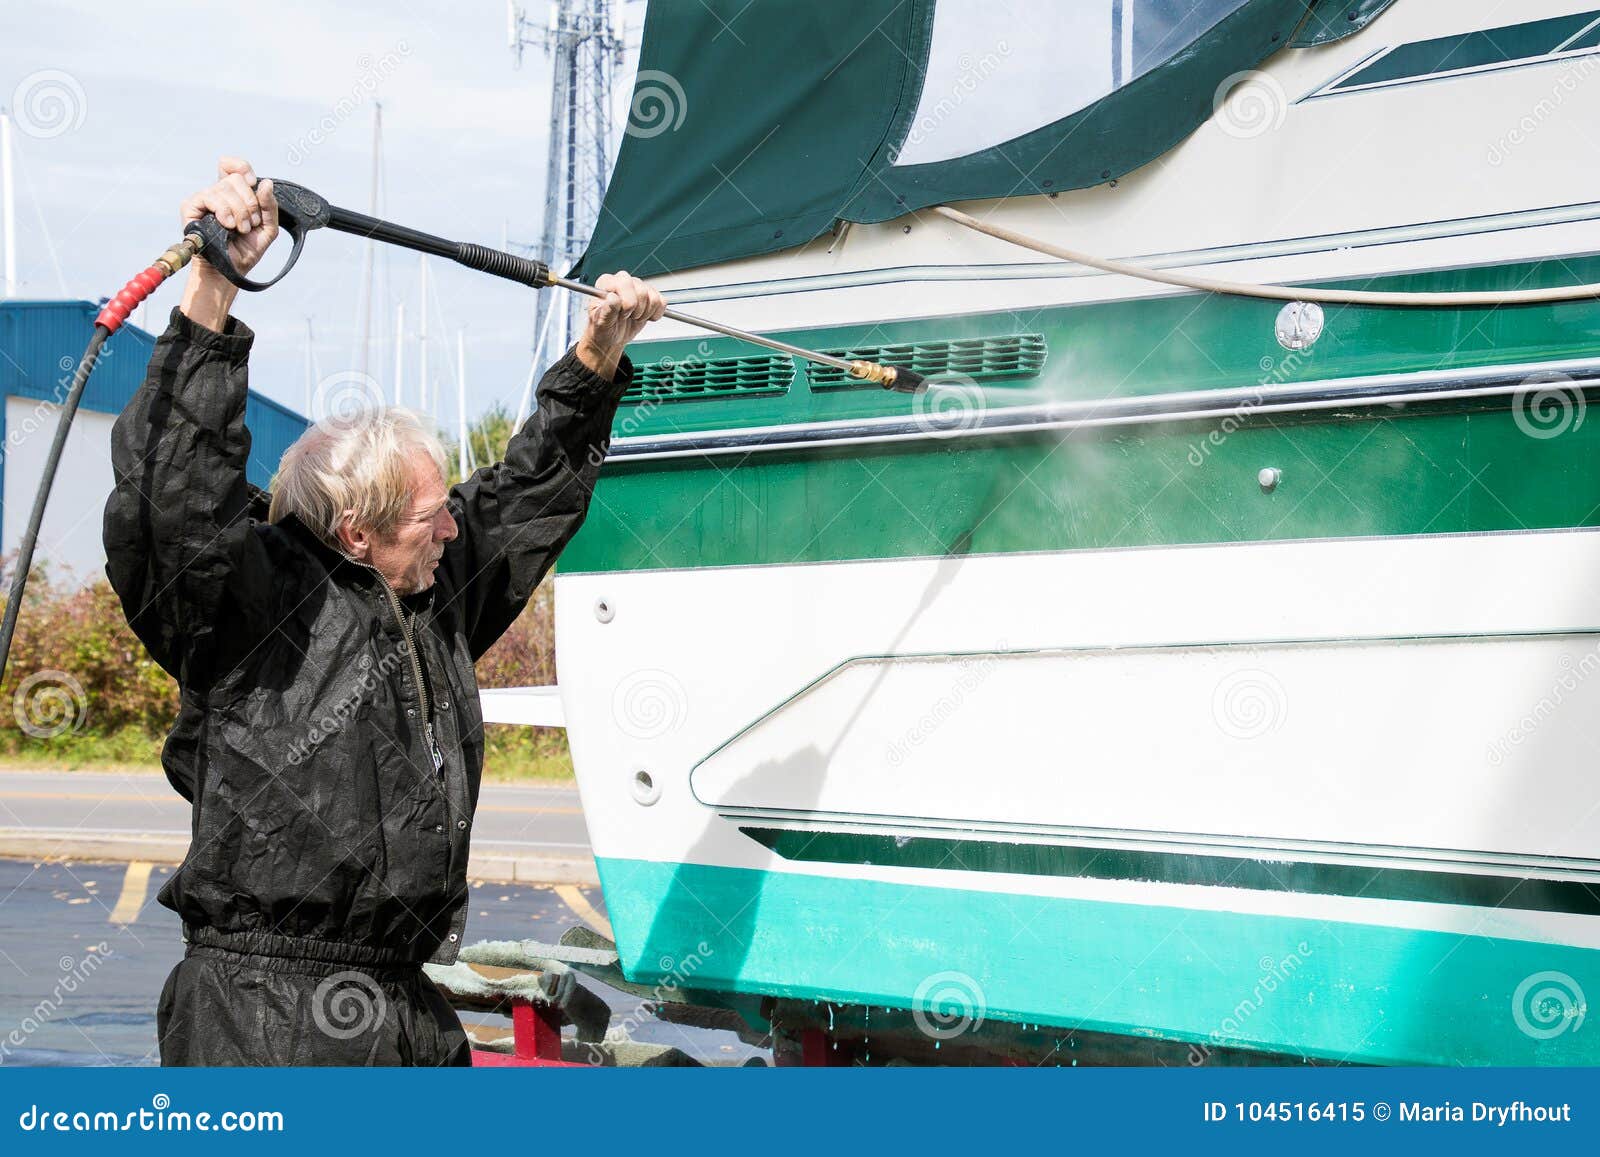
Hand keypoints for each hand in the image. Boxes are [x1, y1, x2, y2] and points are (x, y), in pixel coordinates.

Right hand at [179, 156, 278, 330]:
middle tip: (250, 223)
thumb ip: (270, 205)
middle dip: (249, 202)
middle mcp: (218, 193)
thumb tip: (266, 182)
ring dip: (239, 212)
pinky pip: (209, 196)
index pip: (233, 167)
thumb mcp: (267, 228)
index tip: (252, 183)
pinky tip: (227, 225)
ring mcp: (204, 199)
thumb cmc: (246, 249)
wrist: (231, 268)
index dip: (242, 168)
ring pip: (223, 188)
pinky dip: (223, 210)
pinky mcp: (191, 207)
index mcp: (235, 194)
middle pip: (235, 179)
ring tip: (239, 229)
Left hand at [575, 270, 665, 379]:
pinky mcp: (651, 295)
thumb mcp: (601, 323)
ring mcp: (638, 286)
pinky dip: (655, 314)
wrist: (612, 336)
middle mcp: (624, 280)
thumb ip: (606, 311)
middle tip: (627, 317)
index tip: (620, 314)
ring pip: (653, 297)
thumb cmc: (603, 328)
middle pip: (642, 291)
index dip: (626, 303)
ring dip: (645, 313)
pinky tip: (644, 316)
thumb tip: (613, 299)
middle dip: (636, 310)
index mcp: (607, 282)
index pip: (624, 284)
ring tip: (634, 317)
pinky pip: (662, 302)